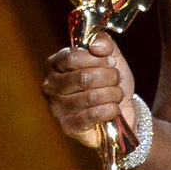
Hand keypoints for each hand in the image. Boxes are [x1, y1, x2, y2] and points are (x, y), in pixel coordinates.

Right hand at [42, 33, 135, 148]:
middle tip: (115, 80)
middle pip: (84, 77)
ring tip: (116, 94)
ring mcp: (57, 108)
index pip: (72, 57)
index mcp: (55, 65)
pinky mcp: (68, 126)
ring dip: (113, 94)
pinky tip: (114, 109)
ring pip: (92, 96)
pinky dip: (111, 110)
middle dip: (109, 77)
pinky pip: (94, 115)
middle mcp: (50, 86)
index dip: (98, 59)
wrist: (120, 111)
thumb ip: (104, 43)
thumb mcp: (110, 57)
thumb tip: (96, 46)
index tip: (110, 63)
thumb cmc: (109, 82)